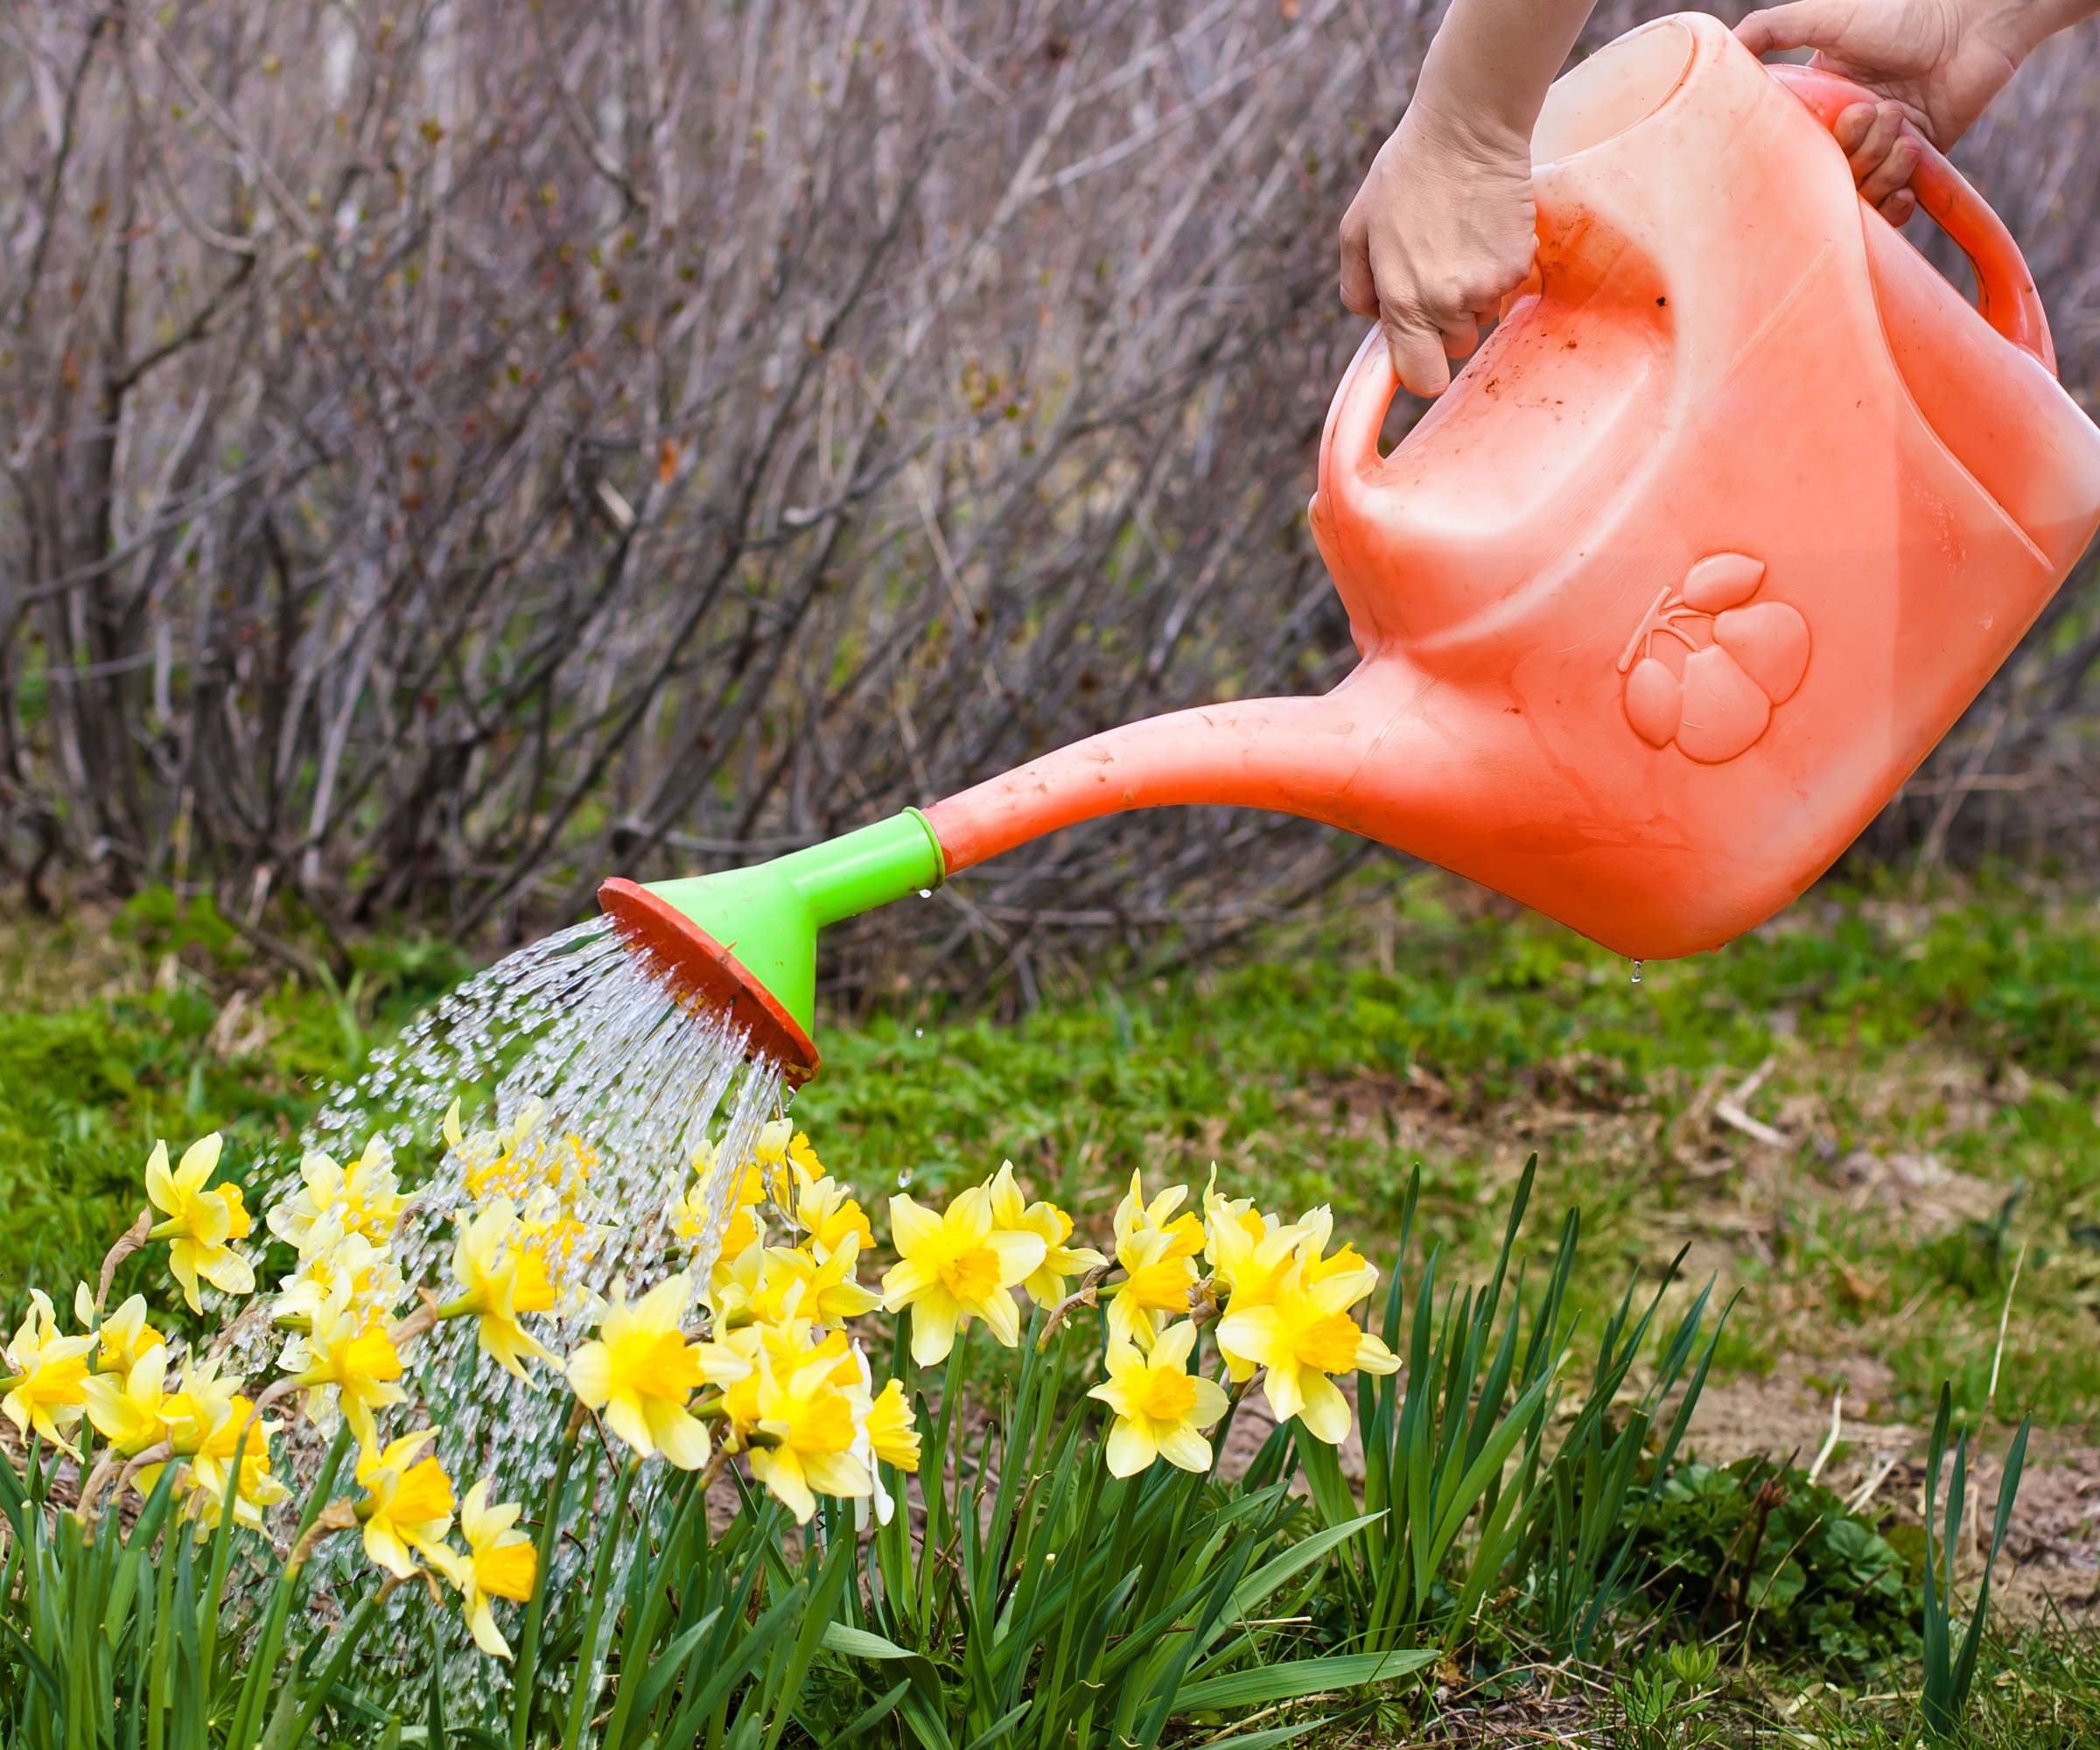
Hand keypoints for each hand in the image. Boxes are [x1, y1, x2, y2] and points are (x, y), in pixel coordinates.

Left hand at [1337, 105, 1536, 396]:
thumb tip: (1377, 324)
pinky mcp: (1519, 265)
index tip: (1418, 346)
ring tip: (1457, 240)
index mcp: (1403, 301)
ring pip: (1481, 316)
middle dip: (1444, 321)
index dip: (1420, 367)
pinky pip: (1506, 288)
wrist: (1467, 128)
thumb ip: (1357, 289)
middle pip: (1454, 347)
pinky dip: (1495, 267)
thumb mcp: (1356, 229)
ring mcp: (1489, 286)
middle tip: (1436, 268)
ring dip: (1470, 292)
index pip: (1422, 377)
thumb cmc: (1405, 174)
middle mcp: (1448, 303)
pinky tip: (1481, 229)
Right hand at [1736, 0, 2028, 222]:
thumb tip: (1723, 48)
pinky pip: (1892, 211)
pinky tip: (1906, 186)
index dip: (1798, 157)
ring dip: (1883, 166)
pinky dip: (1896, 205)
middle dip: (1852, 152)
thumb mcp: (1826, 17)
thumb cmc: (1901, 14)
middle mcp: (1845, 133)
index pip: (1790, 153)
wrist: (1972, 24)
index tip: (1817, 136)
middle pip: (1826, 179)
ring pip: (1860, 194)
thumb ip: (1772, 28)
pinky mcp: (1915, 167)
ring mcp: (1880, 152)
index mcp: (1818, 106)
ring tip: (1902, 126)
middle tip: (1873, 112)